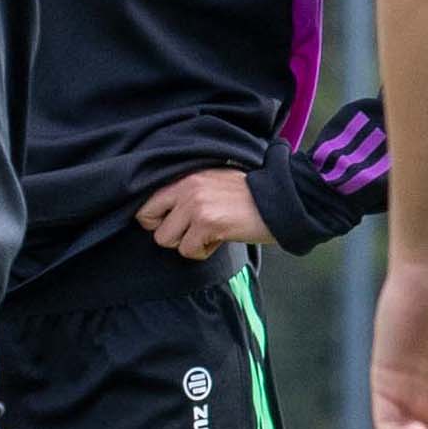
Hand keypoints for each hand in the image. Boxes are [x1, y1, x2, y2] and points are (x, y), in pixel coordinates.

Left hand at [139, 168, 272, 256]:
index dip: (158, 220)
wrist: (281, 201)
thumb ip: (189, 192)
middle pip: (149, 223)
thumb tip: (167, 214)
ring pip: (167, 240)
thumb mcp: (214, 182)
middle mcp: (186, 187)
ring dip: (188, 244)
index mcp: (186, 176)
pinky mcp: (207, 223)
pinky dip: (205, 251)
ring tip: (211, 233)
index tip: (178, 223)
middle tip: (193, 232)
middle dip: (170, 234)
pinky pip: (189, 251)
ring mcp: (195, 204)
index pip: (146, 203)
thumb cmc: (250, 196)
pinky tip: (222, 237)